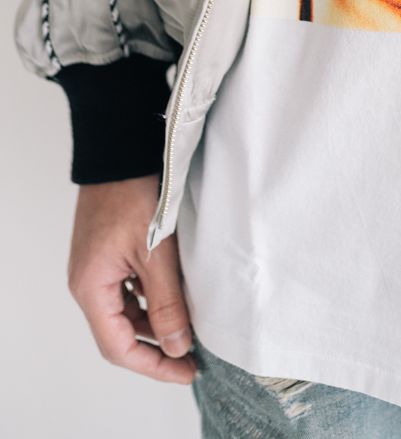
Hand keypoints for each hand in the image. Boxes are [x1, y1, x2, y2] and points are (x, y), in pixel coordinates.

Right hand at [68, 175, 196, 383]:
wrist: (122, 149)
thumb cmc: (134, 193)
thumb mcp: (157, 253)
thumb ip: (167, 303)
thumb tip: (177, 346)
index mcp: (91, 288)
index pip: (118, 347)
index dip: (153, 365)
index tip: (185, 370)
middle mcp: (88, 282)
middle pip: (120, 332)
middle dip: (156, 347)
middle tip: (193, 355)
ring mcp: (96, 266)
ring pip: (125, 310)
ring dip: (154, 322)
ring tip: (189, 328)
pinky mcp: (107, 252)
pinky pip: (127, 288)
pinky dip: (150, 298)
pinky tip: (175, 296)